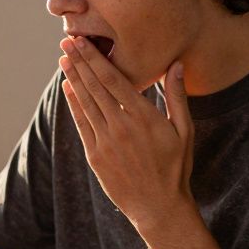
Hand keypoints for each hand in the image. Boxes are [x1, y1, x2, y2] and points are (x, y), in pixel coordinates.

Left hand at [58, 35, 194, 230]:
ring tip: (64, 60)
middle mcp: (121, 127)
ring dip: (74, 79)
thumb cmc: (176, 167)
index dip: (96, 59)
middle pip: (95, 87)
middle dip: (80, 62)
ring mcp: (106, 142)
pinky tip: (68, 88)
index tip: (84, 42)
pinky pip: (81, 124)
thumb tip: (175, 64)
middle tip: (67, 41)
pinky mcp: (95, 156)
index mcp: (144, 117)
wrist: (159, 207)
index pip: (114, 80)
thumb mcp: (184, 131)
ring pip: (85, 103)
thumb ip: (177, 96)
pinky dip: (73, 104)